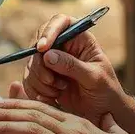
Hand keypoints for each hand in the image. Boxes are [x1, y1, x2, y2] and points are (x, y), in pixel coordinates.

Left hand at [0, 99, 134, 133]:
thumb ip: (109, 125)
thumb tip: (108, 117)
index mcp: (79, 123)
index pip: (44, 108)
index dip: (20, 103)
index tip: (2, 101)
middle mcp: (71, 131)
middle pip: (32, 116)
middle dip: (6, 112)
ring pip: (31, 132)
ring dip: (5, 128)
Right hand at [23, 14, 134, 130]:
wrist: (103, 111)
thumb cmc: (106, 90)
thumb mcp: (94, 77)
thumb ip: (72, 66)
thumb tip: (47, 55)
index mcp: (80, 38)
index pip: (61, 22)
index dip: (49, 31)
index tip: (43, 48)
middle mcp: (63, 46)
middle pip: (39, 44)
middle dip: (41, 65)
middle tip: (52, 81)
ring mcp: (52, 61)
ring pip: (32, 64)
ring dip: (40, 80)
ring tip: (59, 91)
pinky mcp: (44, 77)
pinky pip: (29, 79)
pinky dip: (36, 90)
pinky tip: (51, 98)